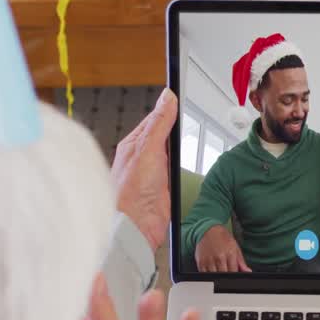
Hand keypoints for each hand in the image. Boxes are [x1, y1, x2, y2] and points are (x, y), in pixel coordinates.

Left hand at [112, 88, 176, 249]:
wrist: (136, 225)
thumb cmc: (132, 192)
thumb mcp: (148, 149)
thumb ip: (160, 123)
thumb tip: (167, 97)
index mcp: (133, 144)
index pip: (154, 119)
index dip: (167, 108)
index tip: (179, 94)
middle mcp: (141, 157)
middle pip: (163, 134)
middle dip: (174, 126)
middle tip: (187, 111)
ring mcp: (152, 173)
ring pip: (169, 152)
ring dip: (177, 147)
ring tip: (187, 134)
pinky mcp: (163, 187)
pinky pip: (174, 170)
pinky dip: (180, 165)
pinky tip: (184, 163)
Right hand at [196, 225, 251, 272]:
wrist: (208, 229)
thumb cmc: (222, 238)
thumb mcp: (235, 247)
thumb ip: (241, 262)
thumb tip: (247, 271)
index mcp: (230, 254)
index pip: (234, 272)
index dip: (234, 275)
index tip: (233, 274)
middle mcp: (219, 258)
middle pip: (224, 275)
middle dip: (226, 275)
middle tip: (226, 270)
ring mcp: (209, 260)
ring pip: (214, 276)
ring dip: (217, 275)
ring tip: (218, 268)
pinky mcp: (201, 262)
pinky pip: (205, 274)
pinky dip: (209, 274)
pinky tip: (211, 268)